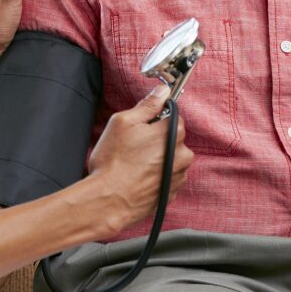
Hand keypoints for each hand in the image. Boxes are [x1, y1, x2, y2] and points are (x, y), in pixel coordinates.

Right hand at [86, 86, 193, 233]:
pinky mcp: (172, 193)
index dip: (156, 118)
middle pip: (174, 138)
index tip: (143, 125)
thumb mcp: (124, 122)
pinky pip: (168, 176)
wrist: (109, 200)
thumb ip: (147, 105)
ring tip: (135, 164)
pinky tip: (139, 177)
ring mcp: (179, 176)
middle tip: (134, 145)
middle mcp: (182, 155)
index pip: (173, 116)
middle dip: (157, 139)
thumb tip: (162, 91)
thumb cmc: (113, 161)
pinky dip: (157, 175)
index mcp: (171, 133)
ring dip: (158, 158)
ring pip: (172, 158)